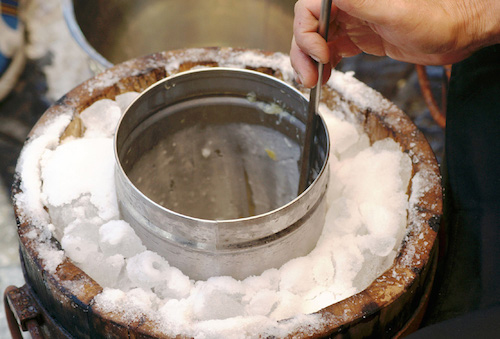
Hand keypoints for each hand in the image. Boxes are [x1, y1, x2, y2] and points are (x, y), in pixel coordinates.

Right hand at [290, 0, 499, 86]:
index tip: (320, 55)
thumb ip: (359, 2)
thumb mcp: (394, 13)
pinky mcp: (358, 38)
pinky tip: (326, 76)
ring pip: (316, 41)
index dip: (306, 33)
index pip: (309, 10)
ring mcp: (352, 23)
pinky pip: (331, 50)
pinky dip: (323, 65)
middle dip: (304, 54)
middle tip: (309, 78)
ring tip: (315, 82)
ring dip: (310, 63)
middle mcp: (348, 8)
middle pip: (308, 28)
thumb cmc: (434, 20)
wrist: (455, 35)